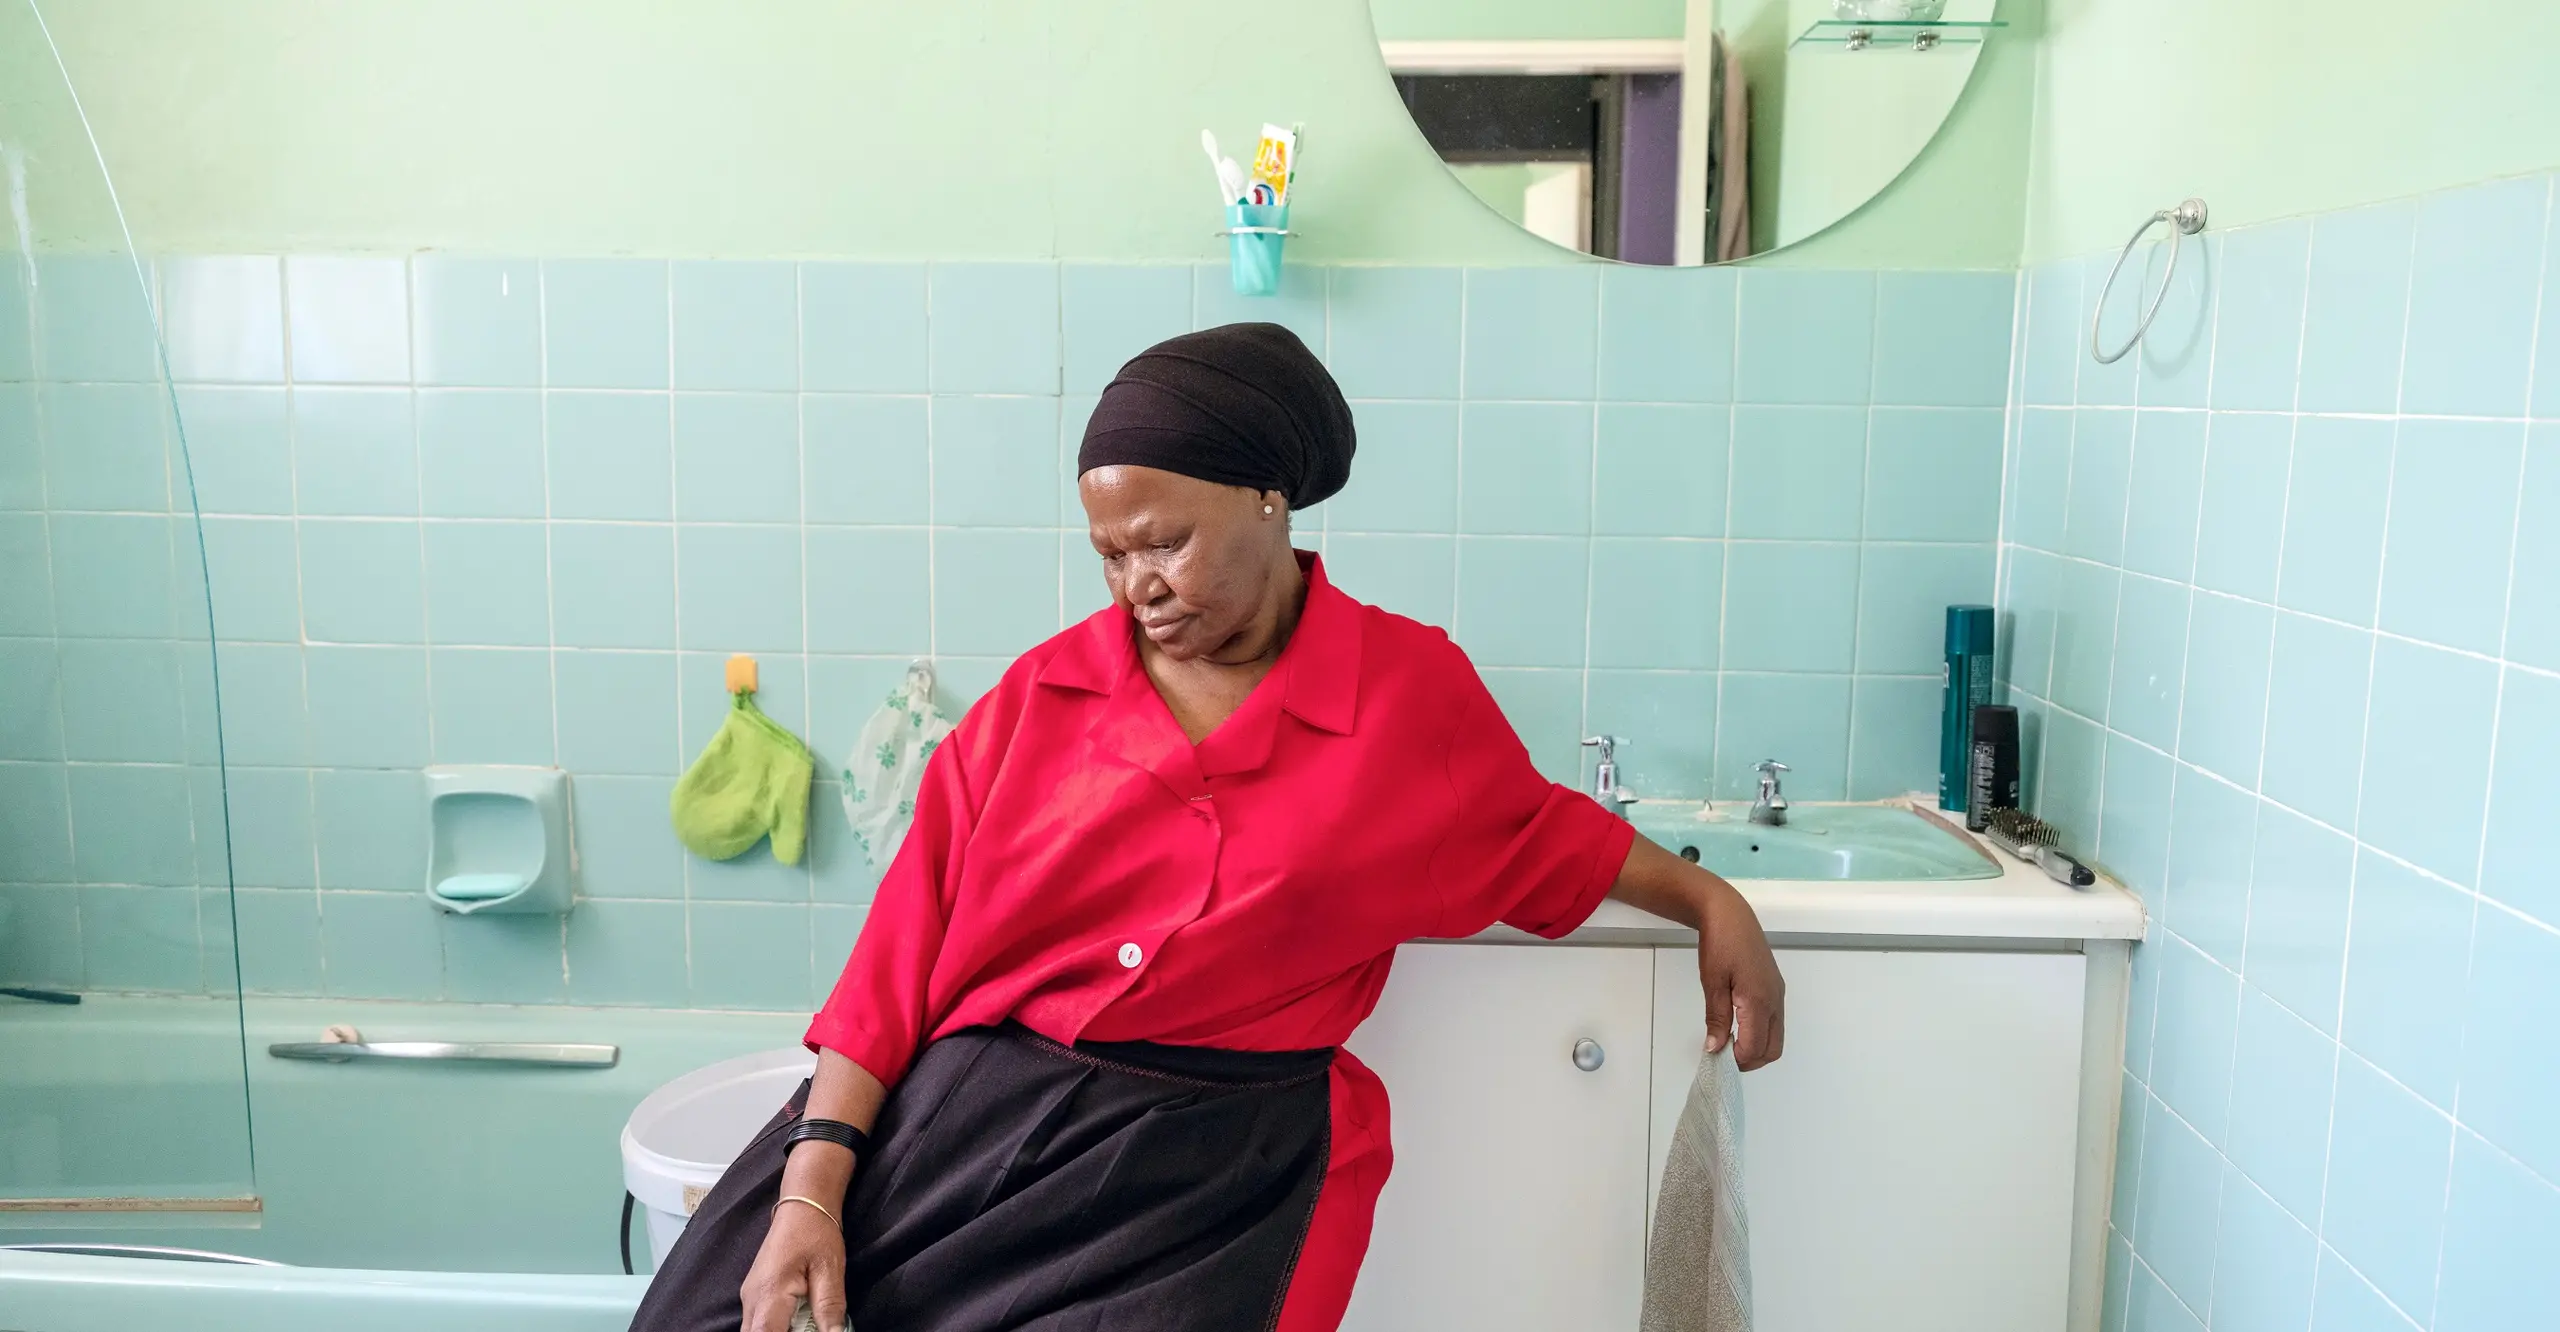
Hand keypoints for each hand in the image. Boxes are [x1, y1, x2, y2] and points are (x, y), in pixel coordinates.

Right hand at [741, 1200, 848, 1331]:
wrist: (801, 1206)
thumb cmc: (815, 1232)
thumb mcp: (830, 1270)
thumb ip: (830, 1308)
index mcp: (769, 1292)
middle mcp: (752, 1299)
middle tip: (807, 1329)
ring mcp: (749, 1298)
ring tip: (804, 1326)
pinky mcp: (755, 1297)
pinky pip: (758, 1324)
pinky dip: (775, 1329)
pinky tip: (796, 1325)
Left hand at [1696, 877, 1784, 1070]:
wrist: (1730, 914)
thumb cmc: (1719, 945)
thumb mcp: (1712, 983)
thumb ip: (1717, 1019)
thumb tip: (1715, 1049)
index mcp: (1759, 1000)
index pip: (1755, 1048)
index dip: (1737, 1061)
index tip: (1716, 1060)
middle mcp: (1775, 1000)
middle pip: (1773, 1049)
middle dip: (1751, 1061)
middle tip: (1724, 1057)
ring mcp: (1778, 994)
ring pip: (1776, 1037)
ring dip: (1757, 1048)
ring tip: (1730, 1044)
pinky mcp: (1775, 987)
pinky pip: (1774, 1022)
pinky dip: (1761, 1033)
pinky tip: (1739, 1026)